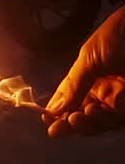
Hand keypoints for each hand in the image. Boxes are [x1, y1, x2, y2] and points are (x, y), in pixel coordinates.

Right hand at [44, 6, 124, 137]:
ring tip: (78, 117)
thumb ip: (73, 85)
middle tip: (60, 127)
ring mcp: (124, 98)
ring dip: (88, 124)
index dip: (59, 113)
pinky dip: (107, 118)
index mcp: (92, 78)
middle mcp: (108, 91)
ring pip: (103, 122)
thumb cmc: (120, 35)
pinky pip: (120, 119)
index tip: (46, 120)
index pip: (72, 101)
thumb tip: (51, 110)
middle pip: (87, 116)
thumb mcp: (90, 57)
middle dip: (72, 124)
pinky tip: (97, 108)